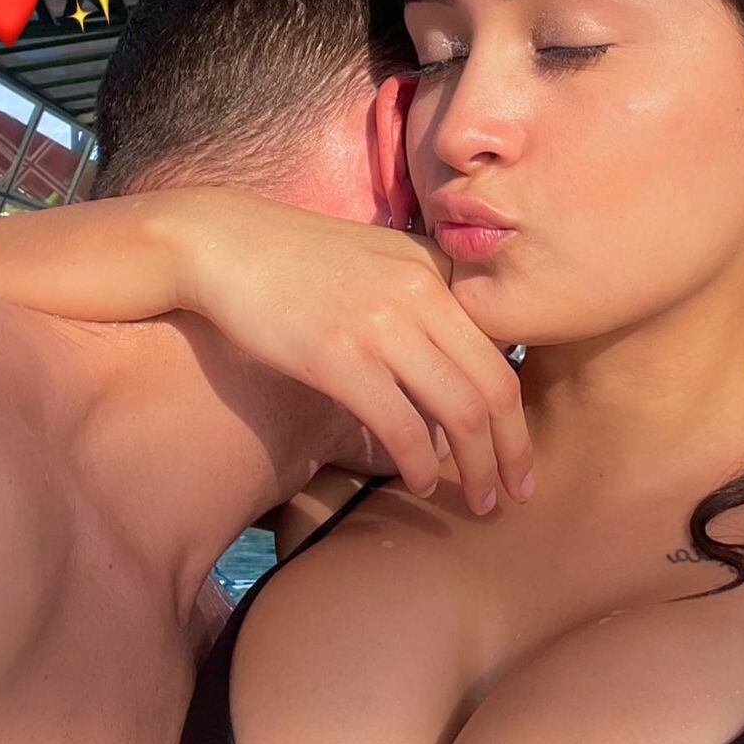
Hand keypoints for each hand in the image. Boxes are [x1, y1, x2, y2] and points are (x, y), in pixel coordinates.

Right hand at [169, 189, 532, 513]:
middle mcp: (420, 292)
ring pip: (460, 411)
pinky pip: (401, 425)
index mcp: (434, 268)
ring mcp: (382, 323)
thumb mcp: (377, 257)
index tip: (520, 449)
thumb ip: (424, 295)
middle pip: (495, 385)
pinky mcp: (338, 356)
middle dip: (513, 450)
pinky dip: (420, 464)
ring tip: (479, 501)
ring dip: (477, 468)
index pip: (504, 346)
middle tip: (519, 491)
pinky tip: (419, 483)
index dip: (519, 408)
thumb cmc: (296, 258)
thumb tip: (460, 360)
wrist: (223, 242)